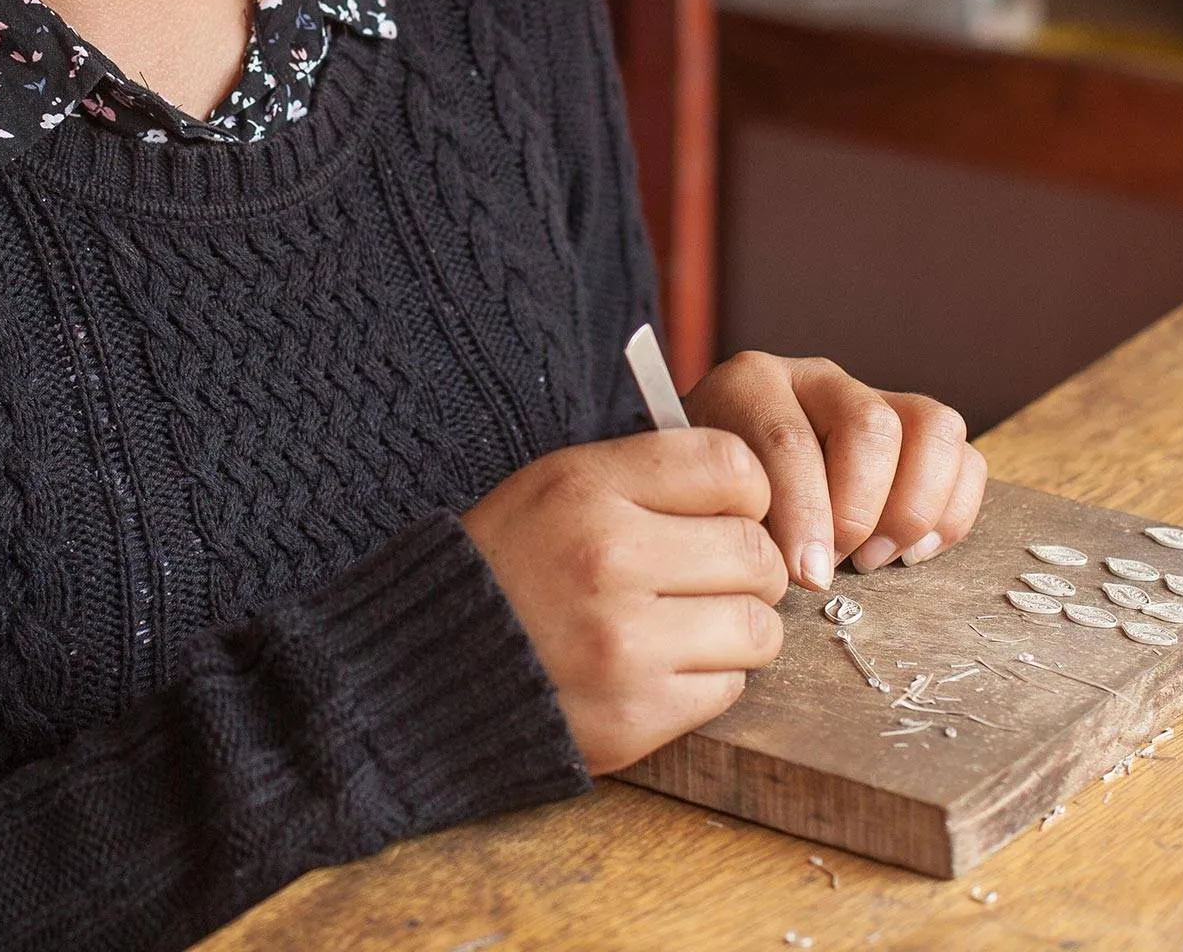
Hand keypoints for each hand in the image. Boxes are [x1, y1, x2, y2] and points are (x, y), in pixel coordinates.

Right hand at [461, 429, 788, 774]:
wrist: (426, 668)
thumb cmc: (510, 564)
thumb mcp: (560, 483)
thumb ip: (650, 473)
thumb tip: (753, 486)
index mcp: (590, 487)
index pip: (732, 467)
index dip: (746, 491)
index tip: (729, 511)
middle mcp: (609, 558)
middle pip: (756, 551)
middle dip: (746, 566)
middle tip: (712, 576)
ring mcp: (624, 643)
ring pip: (757, 627)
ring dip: (737, 628)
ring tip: (692, 624)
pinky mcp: (635, 715)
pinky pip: (728, 689)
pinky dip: (709, 679)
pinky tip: (662, 666)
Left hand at [685, 353, 986, 592]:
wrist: (721, 477)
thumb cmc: (713, 496)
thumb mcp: (707, 500)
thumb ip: (740, 520)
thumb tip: (807, 568)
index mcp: (752, 384)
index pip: (791, 439)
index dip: (805, 514)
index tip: (807, 574)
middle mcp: (819, 379)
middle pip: (872, 425)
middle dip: (860, 510)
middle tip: (839, 564)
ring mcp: (875, 396)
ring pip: (934, 426)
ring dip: (913, 508)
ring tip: (875, 559)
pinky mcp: (917, 432)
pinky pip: (966, 458)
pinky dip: (951, 514)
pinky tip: (911, 552)